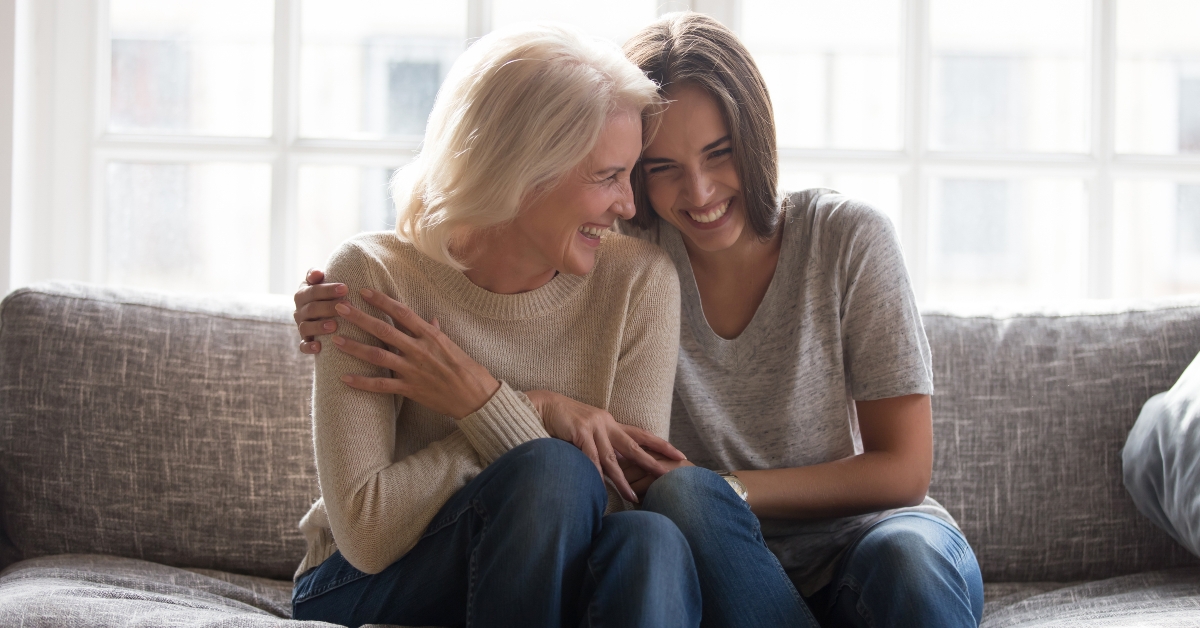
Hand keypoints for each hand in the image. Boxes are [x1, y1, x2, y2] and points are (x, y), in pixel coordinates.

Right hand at [294, 269, 347, 353]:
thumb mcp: (322, 281)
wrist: (326, 312)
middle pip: (311, 308)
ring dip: (319, 326)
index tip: (345, 288)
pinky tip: (319, 347)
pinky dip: (309, 346)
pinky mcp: (305, 340)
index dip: (328, 290)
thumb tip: (318, 273)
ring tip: (334, 326)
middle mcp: (300, 309)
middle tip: (346, 306)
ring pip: (305, 327)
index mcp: (303, 293)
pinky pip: (303, 345)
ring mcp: (301, 325)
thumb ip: (316, 275)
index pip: (313, 290)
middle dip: (328, 307)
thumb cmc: (328, 293)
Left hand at [332, 288, 500, 419]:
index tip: (364, 291)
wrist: (476, 397)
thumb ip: (436, 332)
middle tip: (339, 308)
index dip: (381, 300)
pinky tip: (344, 378)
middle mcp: (419, 349)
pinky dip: (362, 382)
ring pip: (378, 355)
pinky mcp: (410, 389)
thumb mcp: (452, 346)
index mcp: (430, 335)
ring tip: (335, 340)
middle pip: (383, 330)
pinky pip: (381, 385)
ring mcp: (413, 369)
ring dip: (355, 347)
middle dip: (359, 318)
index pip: (401, 312)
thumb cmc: (467, 369)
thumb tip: (428, 320)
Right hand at [525, 390, 686, 502]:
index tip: (678, 454)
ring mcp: (593, 427)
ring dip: (622, 481)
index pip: (640, 434)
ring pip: (612, 459)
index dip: (660, 445)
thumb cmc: (563, 421)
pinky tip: (600, 486)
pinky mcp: (579, 432)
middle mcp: (606, 423)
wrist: (542, 405)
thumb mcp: (587, 430)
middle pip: (634, 446)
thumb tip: (613, 466)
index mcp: (610, 422)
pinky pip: (590, 458)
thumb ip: (601, 444)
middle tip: (668, 474)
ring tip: (632, 497)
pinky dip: (595, 474)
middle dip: (652, 461)